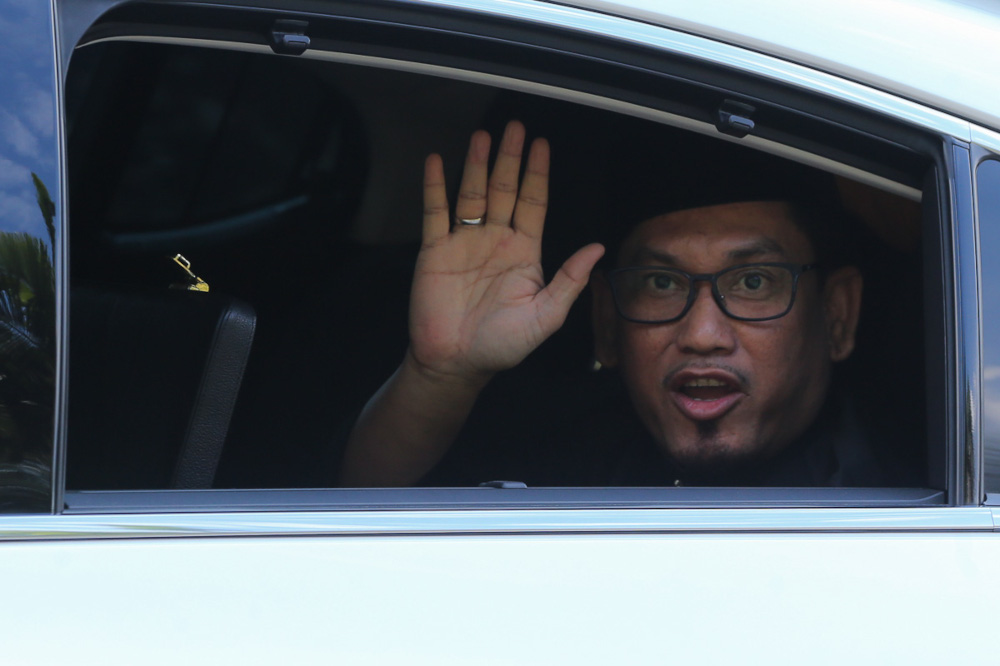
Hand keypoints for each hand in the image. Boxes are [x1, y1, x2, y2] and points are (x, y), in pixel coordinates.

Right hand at [409, 120, 604, 384]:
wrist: (455, 363)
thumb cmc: (501, 345)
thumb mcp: (544, 316)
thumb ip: (568, 281)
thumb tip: (596, 249)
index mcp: (523, 253)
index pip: (533, 203)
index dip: (537, 174)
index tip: (541, 145)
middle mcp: (495, 240)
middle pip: (504, 190)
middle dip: (510, 159)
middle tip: (515, 128)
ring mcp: (464, 242)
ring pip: (473, 194)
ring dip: (478, 165)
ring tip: (483, 136)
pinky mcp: (435, 251)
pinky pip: (435, 212)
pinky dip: (436, 186)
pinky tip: (438, 162)